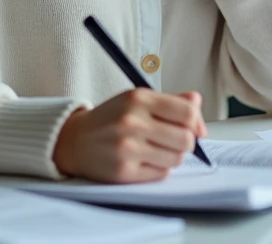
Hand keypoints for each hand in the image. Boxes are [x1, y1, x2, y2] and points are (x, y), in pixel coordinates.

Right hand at [52, 89, 207, 182]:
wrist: (75, 140)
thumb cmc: (111, 118)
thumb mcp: (137, 99)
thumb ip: (170, 101)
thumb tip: (197, 103)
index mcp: (139, 98)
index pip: (187, 112)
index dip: (197, 122)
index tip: (195, 128)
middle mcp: (133, 122)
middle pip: (186, 139)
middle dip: (186, 142)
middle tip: (175, 140)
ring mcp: (128, 148)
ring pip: (176, 159)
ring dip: (172, 156)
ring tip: (157, 149)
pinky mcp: (124, 171)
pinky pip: (161, 173)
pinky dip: (159, 168)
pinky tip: (145, 159)